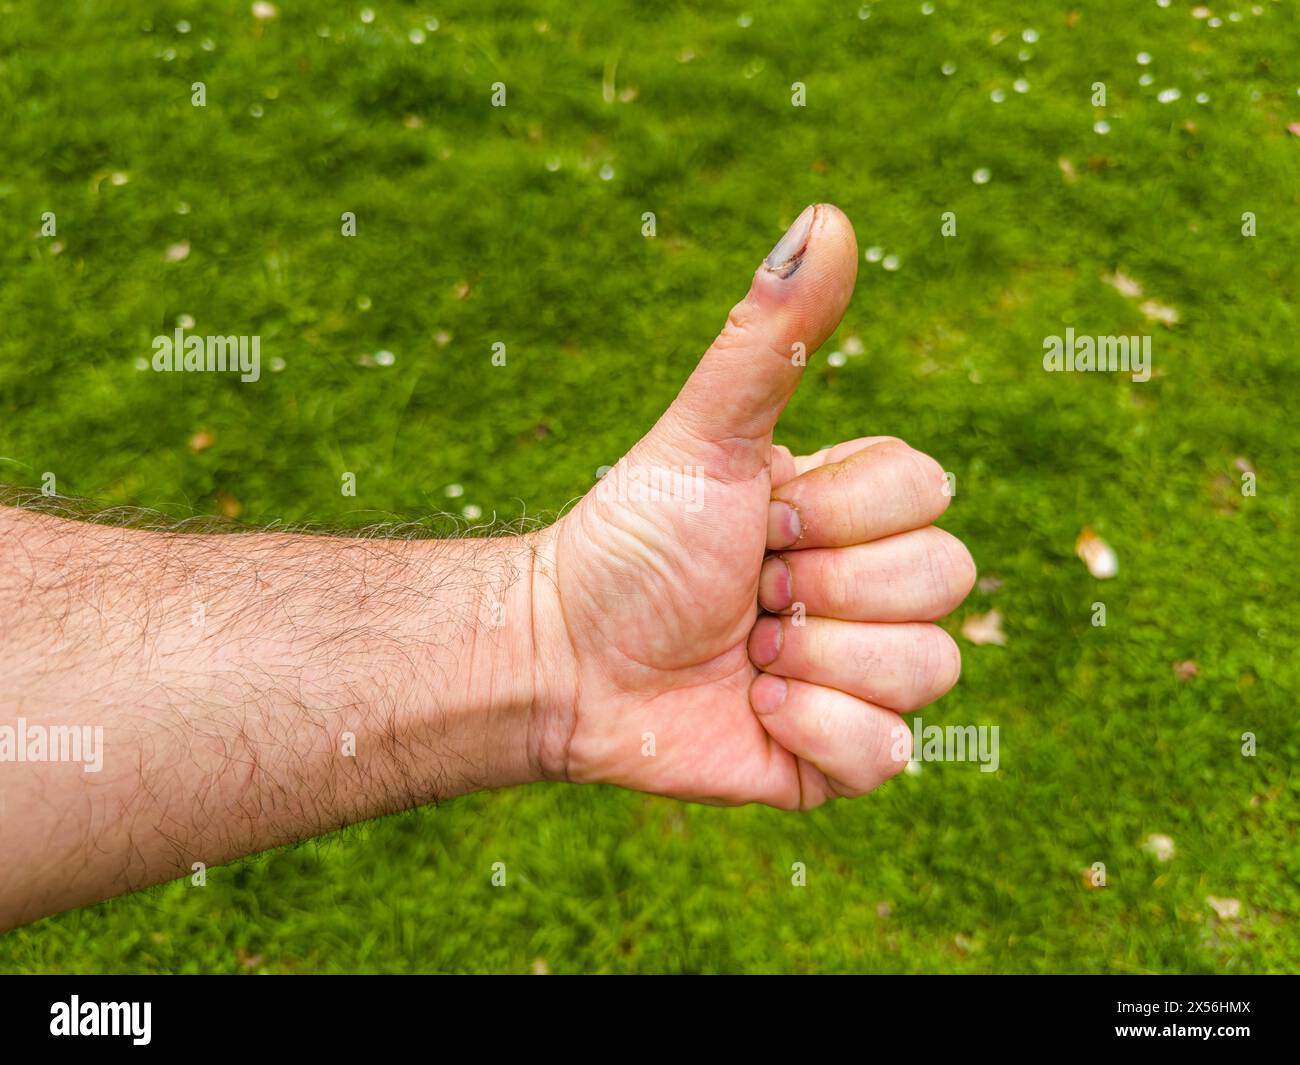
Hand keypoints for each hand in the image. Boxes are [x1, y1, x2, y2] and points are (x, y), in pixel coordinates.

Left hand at [530, 204, 975, 808]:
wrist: (564, 657)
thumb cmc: (630, 539)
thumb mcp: (703, 436)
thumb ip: (768, 339)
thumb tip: (827, 216)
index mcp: (857, 510)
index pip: (932, 492)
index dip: (840, 511)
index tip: (758, 519)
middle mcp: (874, 588)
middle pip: (947, 578)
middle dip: (823, 586)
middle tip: (749, 591)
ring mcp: (865, 676)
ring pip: (931, 668)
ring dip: (815, 662)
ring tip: (747, 654)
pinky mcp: (842, 758)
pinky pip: (889, 754)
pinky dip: (812, 734)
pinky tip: (754, 713)